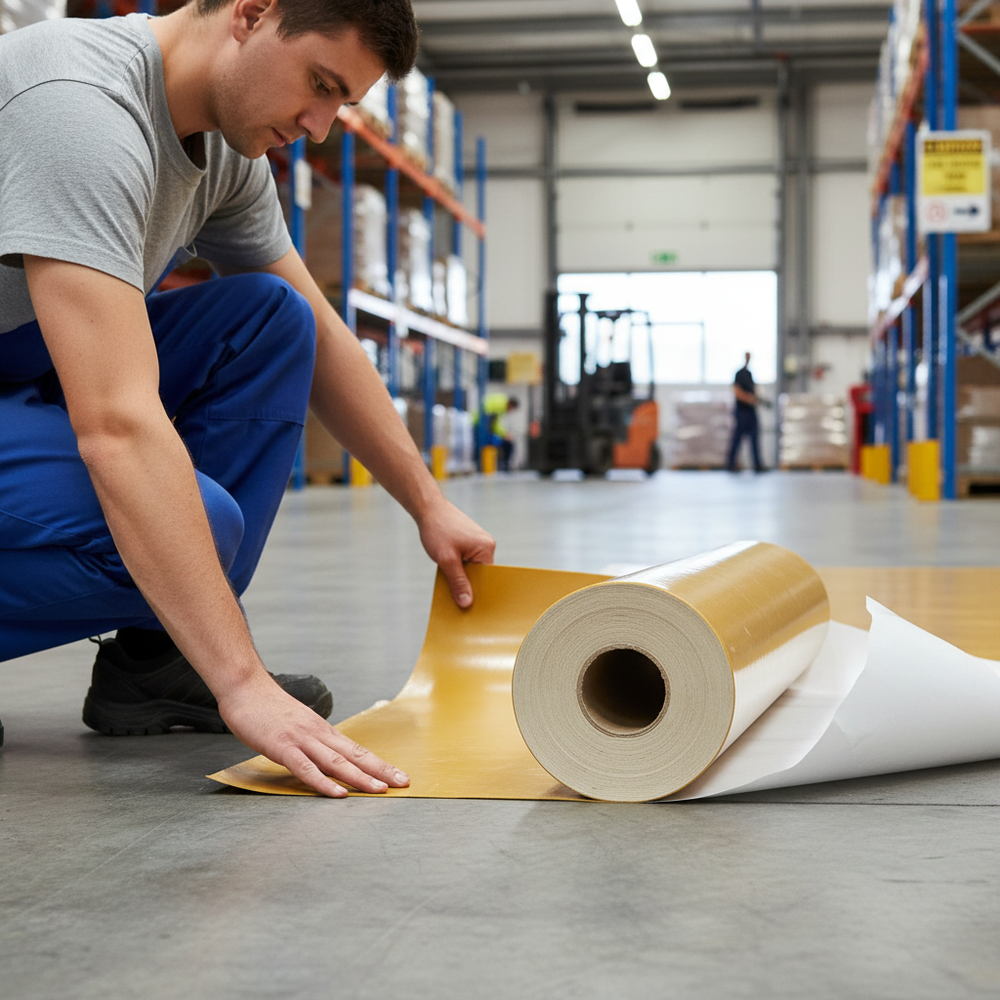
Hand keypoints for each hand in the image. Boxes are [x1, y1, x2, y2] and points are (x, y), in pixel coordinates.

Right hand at [217, 672, 409, 797]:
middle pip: (355, 755)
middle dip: (381, 771)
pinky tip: (338, 793)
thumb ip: (313, 740)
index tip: (399, 775)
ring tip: (380, 790)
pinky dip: (323, 782)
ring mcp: (302, 740)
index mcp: (323, 730)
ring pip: (337, 762)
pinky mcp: (282, 746)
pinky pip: (306, 768)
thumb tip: (327, 755)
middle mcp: (318, 734)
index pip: (357, 750)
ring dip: (360, 778)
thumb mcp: (298, 723)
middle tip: (404, 783)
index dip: (379, 764)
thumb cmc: (268, 707)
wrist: (246, 687)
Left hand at [417, 496, 495, 607]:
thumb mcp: (446, 560)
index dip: (477, 592)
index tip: (469, 607)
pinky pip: (465, 562)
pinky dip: (456, 569)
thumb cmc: (437, 530)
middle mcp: (486, 546)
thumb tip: (467, 603)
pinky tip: (446, 573)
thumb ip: (457, 582)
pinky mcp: (468, 543)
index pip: (487, 578)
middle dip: (467, 585)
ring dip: (459, 577)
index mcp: (486, 548)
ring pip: (471, 569)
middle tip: (455, 600)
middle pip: (479, 575)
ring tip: (448, 585)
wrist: (428, 508)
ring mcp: (477, 544)